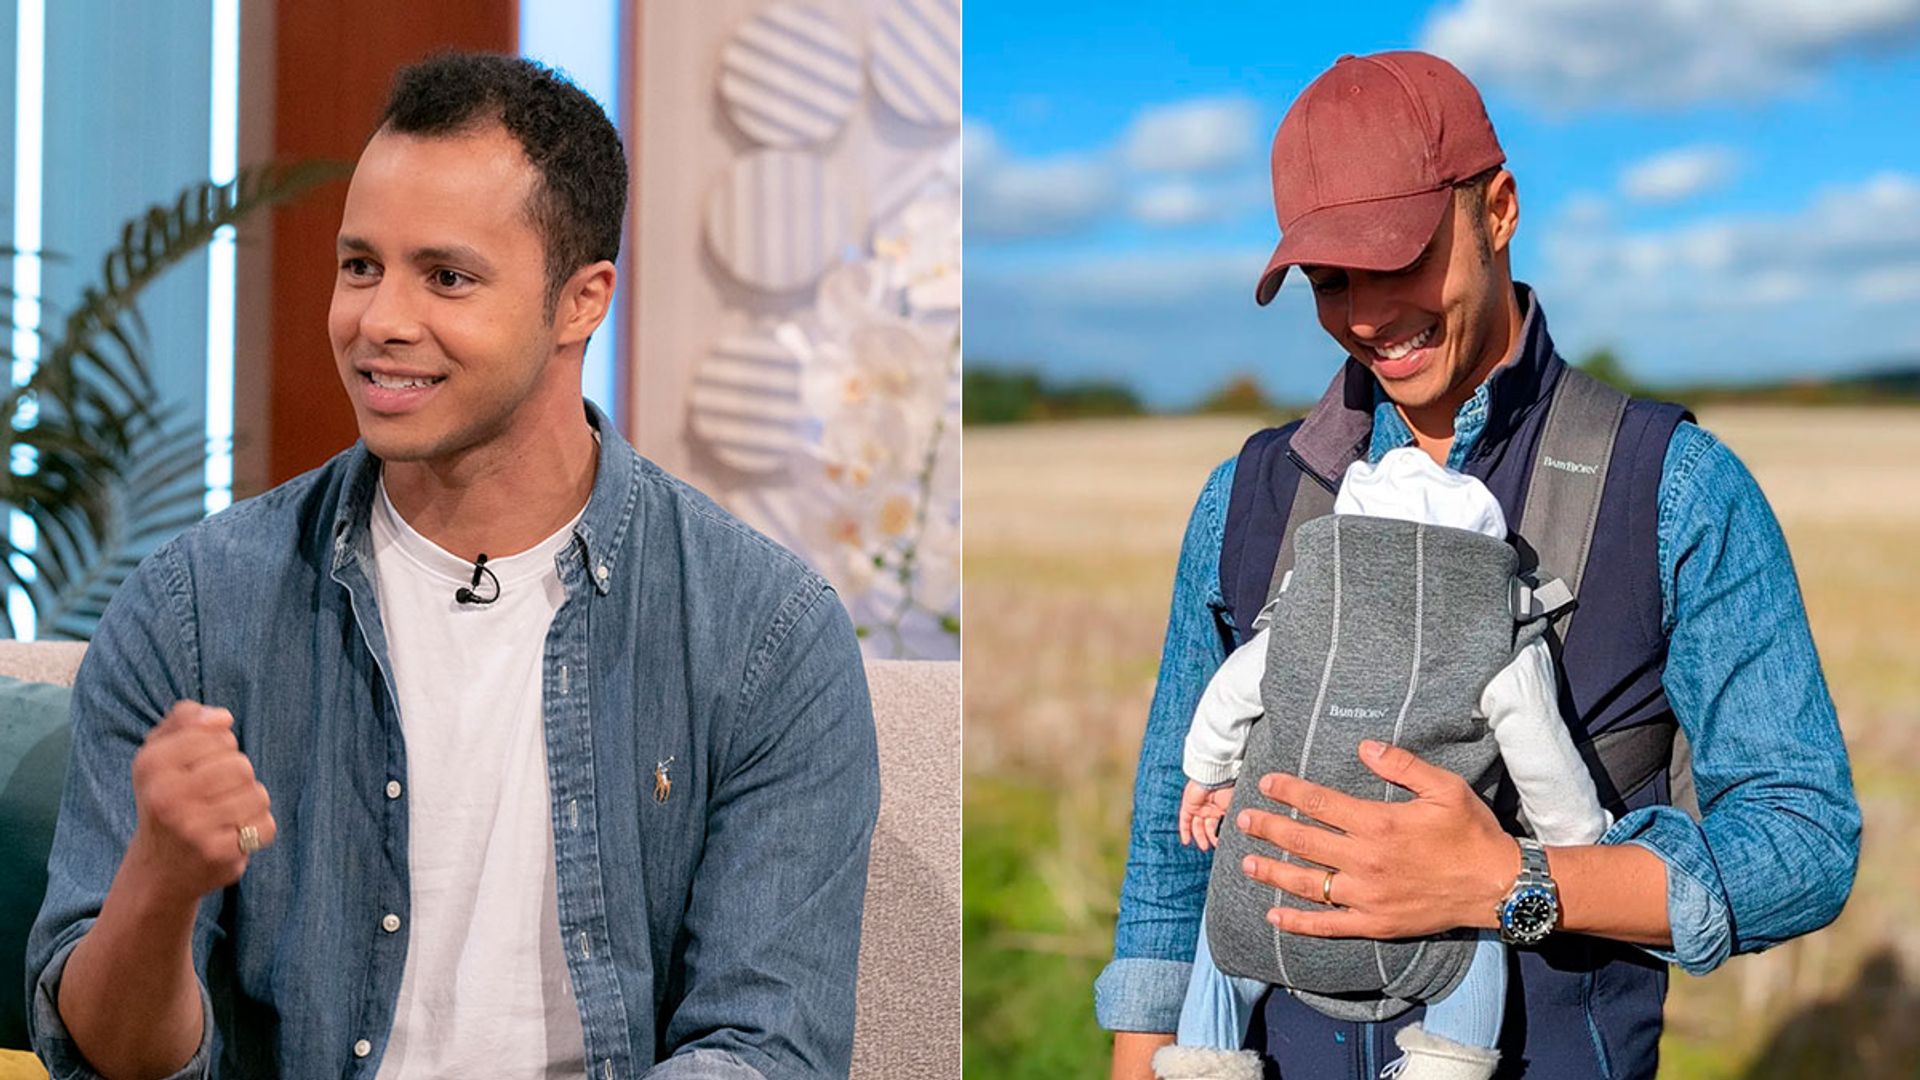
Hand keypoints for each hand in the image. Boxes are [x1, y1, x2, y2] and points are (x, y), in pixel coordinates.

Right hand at [125, 701, 275, 904]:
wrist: (159, 870)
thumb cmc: (167, 799)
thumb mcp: (160, 753)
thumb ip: (185, 720)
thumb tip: (222, 718)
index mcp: (151, 765)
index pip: (216, 734)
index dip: (219, 746)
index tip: (201, 765)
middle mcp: (167, 797)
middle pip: (240, 764)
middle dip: (237, 775)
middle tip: (214, 793)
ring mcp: (193, 828)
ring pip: (257, 794)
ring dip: (249, 802)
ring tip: (224, 813)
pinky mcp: (218, 854)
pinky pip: (265, 826)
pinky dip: (257, 829)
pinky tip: (232, 834)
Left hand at [1178, 780, 1234, 851]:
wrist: (1215, 777)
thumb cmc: (1228, 789)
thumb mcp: (1234, 808)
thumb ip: (1232, 821)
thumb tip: (1235, 835)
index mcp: (1223, 807)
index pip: (1221, 824)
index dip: (1221, 835)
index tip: (1224, 844)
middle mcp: (1211, 808)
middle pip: (1209, 827)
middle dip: (1211, 837)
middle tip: (1214, 846)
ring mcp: (1199, 806)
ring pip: (1198, 825)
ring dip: (1200, 837)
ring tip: (1204, 847)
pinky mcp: (1189, 805)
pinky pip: (1185, 820)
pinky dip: (1185, 831)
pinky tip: (1186, 842)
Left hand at [1235, 740, 1516, 938]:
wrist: (1498, 886)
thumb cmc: (1472, 832)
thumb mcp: (1444, 787)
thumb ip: (1402, 765)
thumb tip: (1363, 747)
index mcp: (1379, 823)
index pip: (1320, 804)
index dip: (1289, 792)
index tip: (1266, 783)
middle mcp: (1366, 860)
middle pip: (1304, 841)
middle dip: (1269, 828)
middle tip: (1242, 819)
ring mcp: (1367, 896)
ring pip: (1308, 883)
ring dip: (1273, 872)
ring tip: (1246, 862)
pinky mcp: (1375, 923)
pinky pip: (1328, 926)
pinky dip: (1298, 923)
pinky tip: (1273, 916)